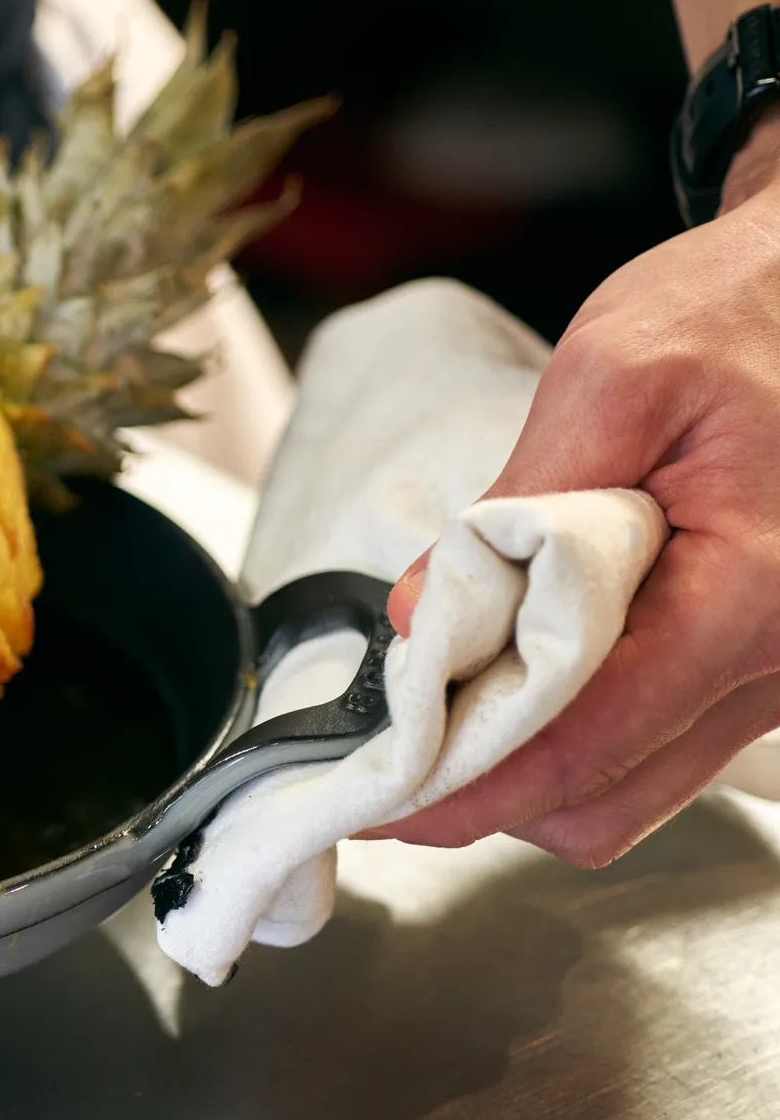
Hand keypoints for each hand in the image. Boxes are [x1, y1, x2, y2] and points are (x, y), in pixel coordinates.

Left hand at [371, 117, 779, 866]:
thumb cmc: (739, 316)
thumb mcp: (615, 374)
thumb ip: (519, 497)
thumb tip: (423, 615)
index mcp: (751, 595)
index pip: (585, 745)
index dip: (467, 786)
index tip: (379, 802)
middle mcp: (779, 662)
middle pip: (603, 802)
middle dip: (486, 790)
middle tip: (392, 749)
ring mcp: (772, 675)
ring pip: (629, 788)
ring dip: (526, 767)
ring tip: (446, 697)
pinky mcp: (754, 667)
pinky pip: (654, 744)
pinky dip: (573, 734)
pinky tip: (514, 673)